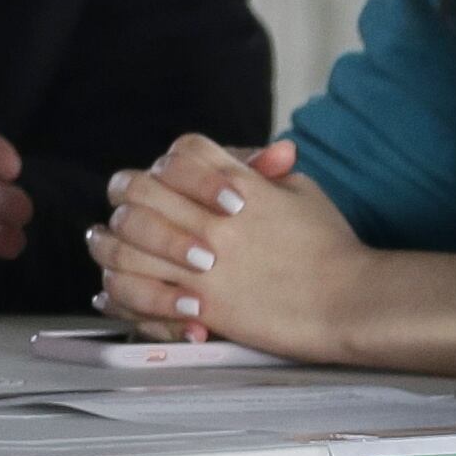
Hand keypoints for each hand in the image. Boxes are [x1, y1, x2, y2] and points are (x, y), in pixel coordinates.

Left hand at [90, 136, 371, 359]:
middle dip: (128, 194)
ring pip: (123, 242)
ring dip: (109, 242)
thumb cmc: (331, 246)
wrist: (347, 300)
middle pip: (137, 189)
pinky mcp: (199, 303)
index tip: (168, 177)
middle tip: (127, 207)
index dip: (170, 162)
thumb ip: (262, 171)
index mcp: (236, 183)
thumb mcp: (300, 190)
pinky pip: (136, 293)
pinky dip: (118, 292)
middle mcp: (211, 218)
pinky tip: (112, 290)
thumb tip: (248, 159)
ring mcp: (201, 262)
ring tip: (108, 245)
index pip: (181, 151)